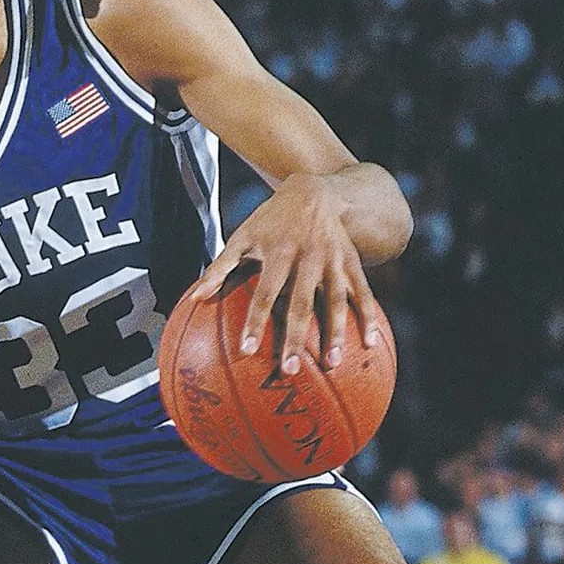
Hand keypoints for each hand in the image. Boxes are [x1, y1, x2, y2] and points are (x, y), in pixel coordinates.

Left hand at [184, 172, 380, 373]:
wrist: (314, 192)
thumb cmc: (270, 221)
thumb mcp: (242, 237)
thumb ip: (219, 268)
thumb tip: (194, 298)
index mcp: (278, 252)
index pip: (264, 293)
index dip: (256, 322)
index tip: (247, 350)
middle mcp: (308, 258)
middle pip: (301, 304)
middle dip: (295, 338)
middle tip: (289, 370)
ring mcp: (333, 261)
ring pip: (336, 301)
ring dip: (336, 333)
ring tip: (332, 363)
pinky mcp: (352, 263)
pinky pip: (363, 292)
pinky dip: (368, 316)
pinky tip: (369, 343)